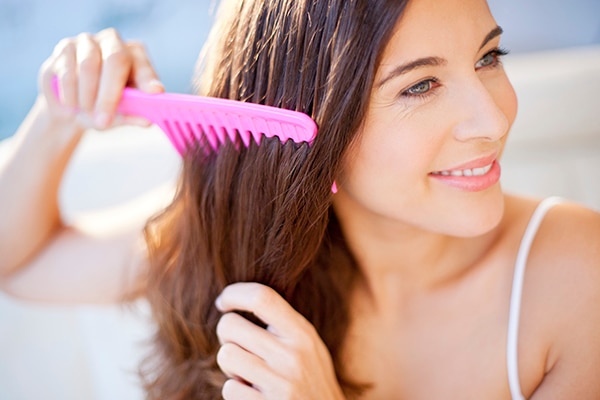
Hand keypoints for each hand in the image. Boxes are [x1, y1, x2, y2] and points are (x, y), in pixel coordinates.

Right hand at [38, 28, 163, 130]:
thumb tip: (147, 121)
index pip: (143, 64)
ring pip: (88, 66)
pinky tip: (72, 105)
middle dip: (109, 94)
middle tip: (104, 120)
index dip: (148, 78)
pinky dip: (70, 94)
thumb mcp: (120, 114)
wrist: (70, 105)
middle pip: (115, 59)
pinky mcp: (64, 48)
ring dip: (87, 97)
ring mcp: (87, 41)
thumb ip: (133, 115)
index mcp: (135, 55)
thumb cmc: (103, 106)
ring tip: (87, 114)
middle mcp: (113, 41)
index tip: (155, 92)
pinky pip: (67, 71)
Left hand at [215, 282, 345, 399]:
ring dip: (230, 365)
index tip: (223, 302)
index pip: (262, 297)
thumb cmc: (311, 378)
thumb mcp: (308, 345)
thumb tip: (236, 299)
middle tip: (237, 344)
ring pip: (226, 355)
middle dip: (225, 333)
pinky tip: (253, 393)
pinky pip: (230, 388)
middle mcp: (293, 356)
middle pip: (231, 325)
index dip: (235, 294)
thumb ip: (282, 323)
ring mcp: (280, 384)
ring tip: (247, 371)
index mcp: (303, 333)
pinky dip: (236, 390)